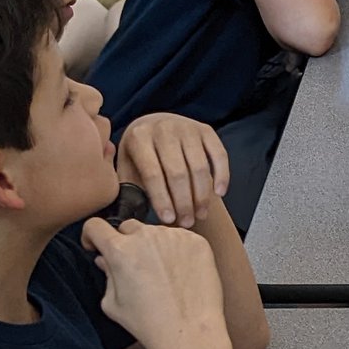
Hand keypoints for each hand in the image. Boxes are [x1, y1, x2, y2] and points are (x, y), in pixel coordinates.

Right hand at [81, 216, 226, 348]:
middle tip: (135, 266)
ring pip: (157, 233)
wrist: (190, 332)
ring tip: (162, 275)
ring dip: (154, 246)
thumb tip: (104, 259)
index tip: (97, 244)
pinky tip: (180, 274)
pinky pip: (181, 239)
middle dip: (126, 242)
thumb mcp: (114, 304)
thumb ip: (106, 274)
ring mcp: (174, 237)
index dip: (92, 236)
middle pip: (128, 228)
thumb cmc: (150, 324)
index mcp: (120, 250)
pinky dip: (178, 251)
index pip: (95, 225)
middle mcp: (147, 237)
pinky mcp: (197, 242)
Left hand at [117, 114, 229, 228]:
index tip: (168, 220)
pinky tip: (219, 194)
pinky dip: (222, 176)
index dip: (162, 199)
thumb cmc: (140, 155)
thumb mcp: (126, 166)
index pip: (152, 174)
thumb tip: (130, 214)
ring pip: (199, 167)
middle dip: (183, 202)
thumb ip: (127, 187)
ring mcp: (187, 127)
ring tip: (200, 214)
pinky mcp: (206, 130)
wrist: (155, 125)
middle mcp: (163, 128)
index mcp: (139, 137)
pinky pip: (219, 155)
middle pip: (177, 173)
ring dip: (202, 195)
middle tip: (186, 222)